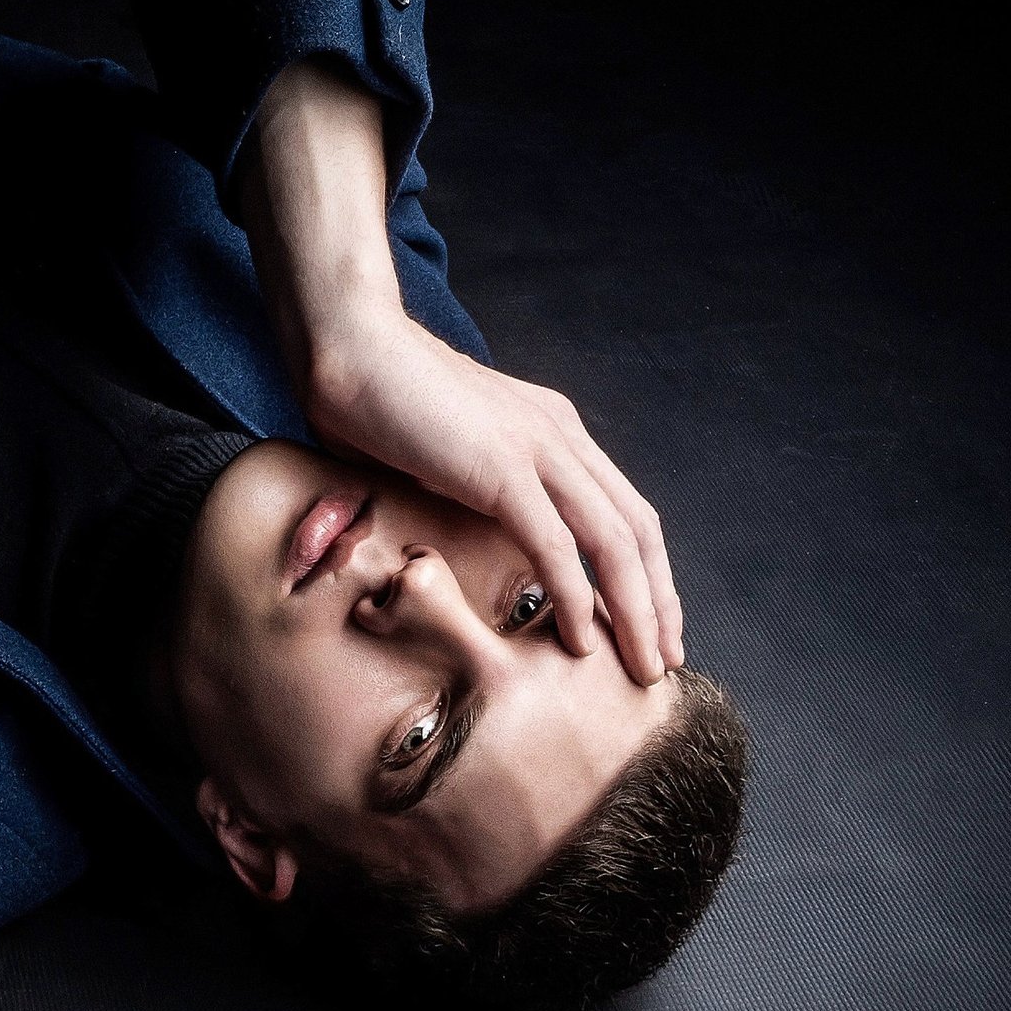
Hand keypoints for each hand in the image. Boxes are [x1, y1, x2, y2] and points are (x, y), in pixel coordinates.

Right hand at [238, 60, 683, 684]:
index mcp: (553, 431)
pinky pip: (556, 544)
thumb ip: (470, 490)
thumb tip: (465, 537)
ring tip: (640, 665)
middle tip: (662, 659)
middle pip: (637, 531)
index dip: (645, 574)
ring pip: (613, 542)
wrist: (348, 346)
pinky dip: (576, 596)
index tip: (647, 625)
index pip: (623, 511)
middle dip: (658, 601)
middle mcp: (561, 437)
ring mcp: (537, 449)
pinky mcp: (502, 468)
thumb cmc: (375, 401)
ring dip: (634, 610)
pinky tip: (580, 639)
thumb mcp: (444, 453)